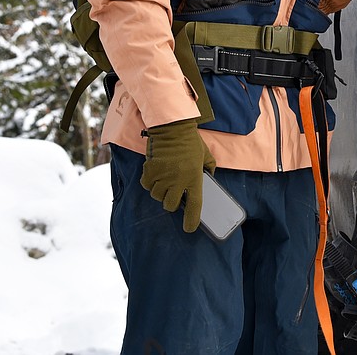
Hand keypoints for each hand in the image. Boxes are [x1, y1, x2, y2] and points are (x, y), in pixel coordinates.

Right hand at [141, 118, 215, 232]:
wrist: (172, 128)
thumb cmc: (190, 142)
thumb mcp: (206, 155)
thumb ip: (209, 169)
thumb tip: (209, 179)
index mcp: (194, 178)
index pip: (194, 205)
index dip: (192, 219)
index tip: (190, 228)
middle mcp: (178, 181)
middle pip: (171, 205)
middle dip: (172, 201)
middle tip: (175, 190)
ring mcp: (163, 177)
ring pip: (158, 196)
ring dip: (161, 191)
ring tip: (166, 177)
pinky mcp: (149, 172)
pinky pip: (147, 186)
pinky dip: (150, 183)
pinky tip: (157, 172)